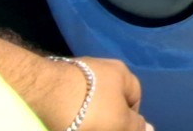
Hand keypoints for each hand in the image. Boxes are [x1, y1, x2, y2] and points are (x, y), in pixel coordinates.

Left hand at [0, 25, 151, 130]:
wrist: (42, 94)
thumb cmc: (89, 107)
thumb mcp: (119, 122)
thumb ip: (135, 127)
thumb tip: (150, 128)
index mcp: (121, 72)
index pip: (135, 97)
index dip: (131, 118)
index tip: (120, 130)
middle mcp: (99, 68)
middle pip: (110, 100)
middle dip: (107, 118)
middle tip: (100, 129)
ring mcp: (74, 73)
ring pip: (87, 101)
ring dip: (86, 117)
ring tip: (79, 126)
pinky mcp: (53, 82)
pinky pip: (68, 101)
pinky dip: (69, 113)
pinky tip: (64, 121)